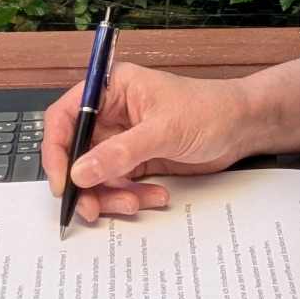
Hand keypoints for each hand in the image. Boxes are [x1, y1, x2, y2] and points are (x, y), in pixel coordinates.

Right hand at [42, 61, 254, 224]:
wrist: (242, 127)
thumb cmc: (208, 110)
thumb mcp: (163, 131)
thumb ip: (119, 153)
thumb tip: (79, 172)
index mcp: (111, 90)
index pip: (65, 117)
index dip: (57, 149)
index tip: (63, 181)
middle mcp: (111, 114)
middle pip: (76, 153)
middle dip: (84, 183)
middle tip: (91, 208)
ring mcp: (122, 140)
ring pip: (95, 175)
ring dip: (110, 195)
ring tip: (136, 202)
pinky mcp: (136, 161)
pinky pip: (118, 185)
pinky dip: (131, 197)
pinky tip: (155, 196)